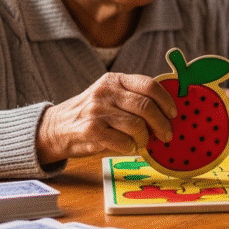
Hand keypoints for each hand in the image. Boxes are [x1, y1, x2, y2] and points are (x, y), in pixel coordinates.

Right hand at [36, 73, 177, 164]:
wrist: (55, 128)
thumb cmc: (90, 113)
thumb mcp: (109, 95)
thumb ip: (132, 97)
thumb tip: (167, 111)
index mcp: (115, 80)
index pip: (149, 85)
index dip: (166, 100)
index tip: (173, 114)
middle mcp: (106, 92)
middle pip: (146, 107)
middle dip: (162, 124)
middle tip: (166, 135)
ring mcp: (98, 111)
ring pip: (137, 126)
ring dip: (145, 138)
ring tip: (143, 142)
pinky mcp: (91, 130)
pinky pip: (123, 142)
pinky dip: (131, 147)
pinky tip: (128, 147)